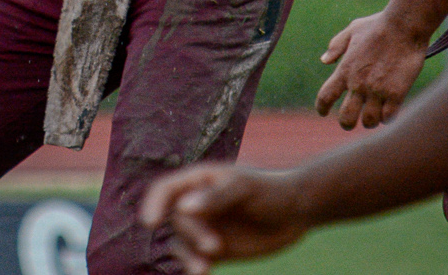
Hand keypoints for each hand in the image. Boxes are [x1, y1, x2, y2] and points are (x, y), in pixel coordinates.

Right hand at [139, 165, 310, 274]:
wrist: (296, 213)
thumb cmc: (270, 191)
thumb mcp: (245, 188)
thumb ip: (215, 196)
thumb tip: (182, 206)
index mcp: (198, 181)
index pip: (165, 190)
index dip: (153, 204)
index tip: (150, 223)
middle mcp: (196, 204)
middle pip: (176, 221)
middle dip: (191, 235)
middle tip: (215, 247)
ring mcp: (205, 228)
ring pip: (180, 244)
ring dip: (186, 257)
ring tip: (202, 270)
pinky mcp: (215, 250)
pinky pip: (194, 259)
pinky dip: (194, 267)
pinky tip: (202, 273)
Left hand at [315, 11, 427, 128]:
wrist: (404, 26)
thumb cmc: (378, 25)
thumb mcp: (352, 30)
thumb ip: (336, 46)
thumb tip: (324, 60)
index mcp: (345, 70)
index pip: (326, 95)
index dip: (322, 107)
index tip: (322, 112)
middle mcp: (358, 84)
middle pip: (346, 117)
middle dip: (347, 123)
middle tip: (350, 123)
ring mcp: (378, 90)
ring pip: (369, 121)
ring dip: (370, 121)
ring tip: (373, 117)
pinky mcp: (397, 93)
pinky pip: (389, 117)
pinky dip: (387, 117)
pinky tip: (389, 112)